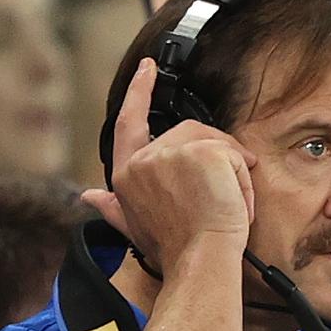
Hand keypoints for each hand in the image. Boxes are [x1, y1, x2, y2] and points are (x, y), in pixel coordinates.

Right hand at [82, 59, 256, 271]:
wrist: (200, 261)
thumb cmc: (174, 250)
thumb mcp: (135, 227)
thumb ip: (112, 207)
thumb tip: (87, 197)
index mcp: (125, 176)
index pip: (129, 123)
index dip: (139, 92)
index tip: (148, 69)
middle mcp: (143, 160)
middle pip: (189, 134)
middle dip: (215, 155)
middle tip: (226, 192)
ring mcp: (171, 153)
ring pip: (214, 143)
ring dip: (232, 171)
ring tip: (229, 204)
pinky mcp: (201, 152)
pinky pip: (232, 153)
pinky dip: (243, 177)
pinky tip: (236, 200)